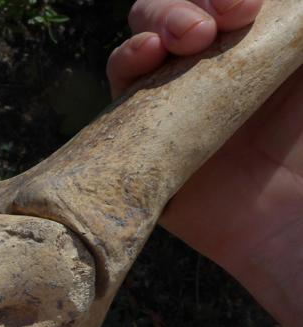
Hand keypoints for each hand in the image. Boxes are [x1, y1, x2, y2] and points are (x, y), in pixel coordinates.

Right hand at [108, 0, 301, 326]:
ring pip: (141, 42)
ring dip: (155, 24)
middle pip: (174, 14)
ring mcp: (170, 102)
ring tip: (180, 38)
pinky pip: (119, 92)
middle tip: (209, 25)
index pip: (220, 4)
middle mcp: (208, 71)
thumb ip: (297, 34)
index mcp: (255, 49)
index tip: (246, 4)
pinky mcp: (140, 135)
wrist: (291, 225)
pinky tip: (145, 55)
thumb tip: (276, 4)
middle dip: (181, 4)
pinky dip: (125, 62)